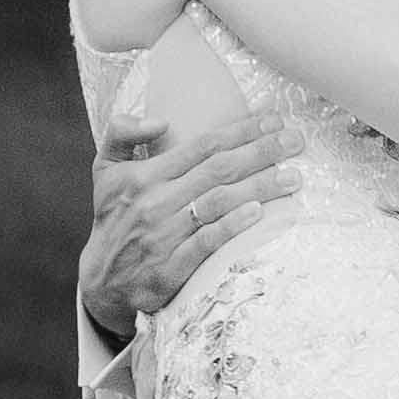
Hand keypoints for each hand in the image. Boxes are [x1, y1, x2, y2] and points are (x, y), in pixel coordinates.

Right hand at [77, 112, 303, 338]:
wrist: (102, 280)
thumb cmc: (114, 219)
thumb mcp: (106, 170)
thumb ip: (122, 133)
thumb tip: (160, 120)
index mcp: (144, 175)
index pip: (203, 146)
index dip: (241, 130)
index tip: (274, 118)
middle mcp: (155, 201)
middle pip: (218, 170)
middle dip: (261, 152)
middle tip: (296, 140)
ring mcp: (164, 234)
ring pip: (218, 203)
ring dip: (259, 187)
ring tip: (294, 177)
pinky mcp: (171, 267)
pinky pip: (206, 242)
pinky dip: (232, 226)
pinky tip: (258, 213)